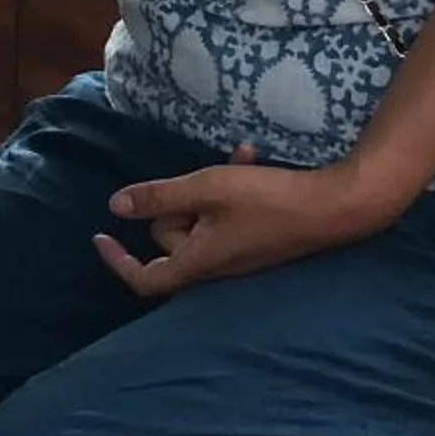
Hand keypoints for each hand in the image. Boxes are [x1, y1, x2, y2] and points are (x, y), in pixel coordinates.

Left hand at [93, 146, 397, 298]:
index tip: (99, 237)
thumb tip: (115, 206)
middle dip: (177, 204)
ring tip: (235, 156)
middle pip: (172, 240)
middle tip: (197, 178)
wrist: (335, 208)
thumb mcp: (206, 188)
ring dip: (208, 186)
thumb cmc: (268, 200)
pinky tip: (248, 156)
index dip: (119, 262)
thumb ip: (160, 196)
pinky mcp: (256, 241)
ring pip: (201, 220)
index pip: (146, 279)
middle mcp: (216, 267)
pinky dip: (231, 188)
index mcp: (199, 261)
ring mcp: (238, 255)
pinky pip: (227, 217)